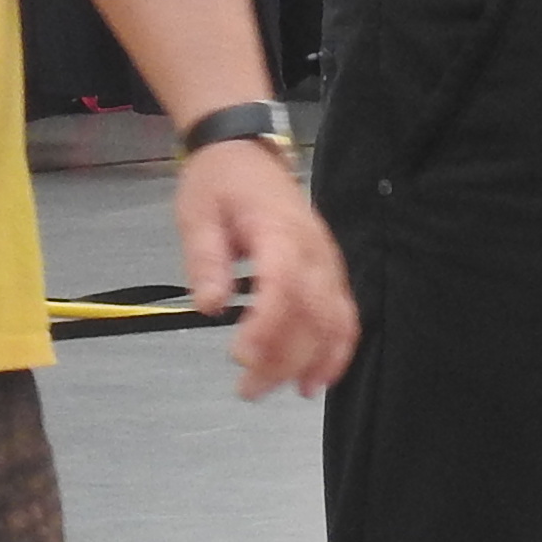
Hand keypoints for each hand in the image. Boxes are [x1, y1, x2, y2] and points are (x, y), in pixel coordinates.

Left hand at [175, 138, 356, 399]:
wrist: (242, 151)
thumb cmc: (217, 183)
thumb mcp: (196, 215)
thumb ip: (205, 261)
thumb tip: (211, 306)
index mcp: (278, 231)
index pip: (283, 286)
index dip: (266, 327)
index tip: (240, 357)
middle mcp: (313, 249)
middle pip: (313, 313)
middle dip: (285, 358)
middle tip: (249, 389)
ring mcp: (328, 260)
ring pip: (336, 319)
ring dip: (315, 360)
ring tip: (288, 391)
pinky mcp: (330, 269)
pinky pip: (345, 314)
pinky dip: (337, 348)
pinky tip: (318, 376)